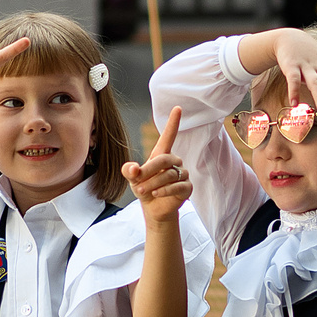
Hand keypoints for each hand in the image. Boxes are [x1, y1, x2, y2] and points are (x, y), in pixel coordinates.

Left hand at [123, 108, 190, 224]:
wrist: (153, 209)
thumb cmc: (144, 187)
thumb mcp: (132, 179)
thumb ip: (129, 171)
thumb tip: (133, 168)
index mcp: (162, 155)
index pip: (169, 136)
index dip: (173, 123)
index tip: (177, 108)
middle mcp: (175, 162)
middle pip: (165, 159)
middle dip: (150, 170)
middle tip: (137, 181)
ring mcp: (183, 175)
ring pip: (170, 175)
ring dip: (154, 183)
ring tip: (141, 190)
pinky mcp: (187, 188)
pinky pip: (178, 186)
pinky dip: (165, 190)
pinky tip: (157, 194)